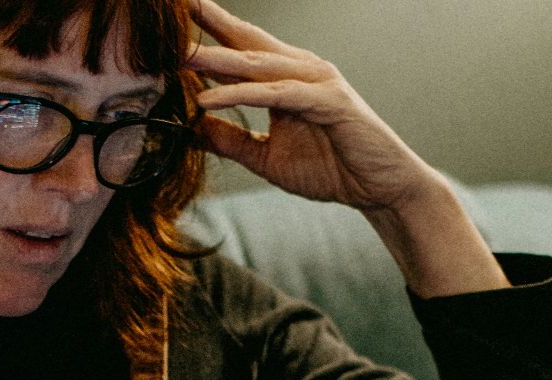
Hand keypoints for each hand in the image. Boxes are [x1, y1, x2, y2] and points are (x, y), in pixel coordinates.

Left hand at [186, 0, 428, 212]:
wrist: (378, 189)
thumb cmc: (330, 168)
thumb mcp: (266, 158)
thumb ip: (232, 141)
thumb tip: (193, 128)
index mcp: (286, 78)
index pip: (242, 48)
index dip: (210, 30)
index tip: (175, 17)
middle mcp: (301, 71)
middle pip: (247, 43)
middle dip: (209, 27)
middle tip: (173, 11)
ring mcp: (317, 83)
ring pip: (258, 66)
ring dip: (217, 60)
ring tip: (180, 57)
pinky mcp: (329, 103)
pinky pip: (277, 95)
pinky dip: (242, 95)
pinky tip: (210, 99)